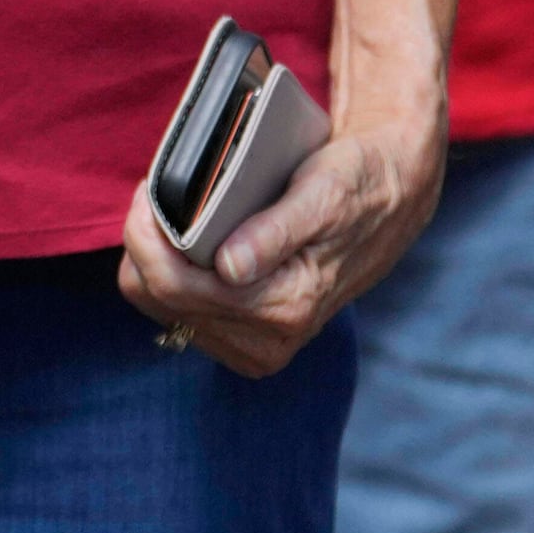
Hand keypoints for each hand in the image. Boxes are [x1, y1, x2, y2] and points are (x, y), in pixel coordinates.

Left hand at [121, 103, 447, 376]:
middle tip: (156, 191)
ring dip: (154, 257)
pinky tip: (186, 242)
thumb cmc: (356, 187)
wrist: (388, 205)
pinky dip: (171, 271)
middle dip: (145, 242)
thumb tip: (229, 268)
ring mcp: (255, 346)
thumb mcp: (322, 196)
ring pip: (159, 305)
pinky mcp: (245, 340)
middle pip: (157, 296)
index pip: (173, 285)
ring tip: (172, 213)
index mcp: (286, 307)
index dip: (145, 234)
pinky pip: (176, 310)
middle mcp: (268, 340)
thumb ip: (273, 234)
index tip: (149, 187)